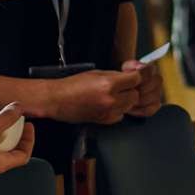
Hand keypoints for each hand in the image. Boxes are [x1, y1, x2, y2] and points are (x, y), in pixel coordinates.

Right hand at [36, 66, 161, 124]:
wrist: (57, 100)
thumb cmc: (72, 85)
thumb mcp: (96, 73)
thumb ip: (116, 75)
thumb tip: (130, 76)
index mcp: (109, 84)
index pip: (136, 79)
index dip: (136, 76)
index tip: (134, 75)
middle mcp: (111, 99)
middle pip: (136, 95)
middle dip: (132, 89)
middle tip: (123, 85)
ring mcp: (108, 112)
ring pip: (130, 106)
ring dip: (126, 100)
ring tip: (114, 94)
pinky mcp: (105, 120)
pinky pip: (121, 115)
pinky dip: (119, 109)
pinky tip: (108, 104)